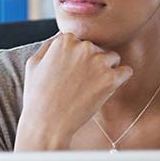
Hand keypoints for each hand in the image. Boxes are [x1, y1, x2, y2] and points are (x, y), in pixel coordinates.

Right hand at [14, 31, 133, 149]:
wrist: (47, 123)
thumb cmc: (38, 96)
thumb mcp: (33, 63)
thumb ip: (49, 46)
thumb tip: (62, 37)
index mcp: (65, 40)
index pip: (80, 41)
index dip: (77, 58)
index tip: (72, 73)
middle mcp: (83, 47)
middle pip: (97, 48)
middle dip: (92, 63)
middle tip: (80, 83)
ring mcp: (98, 62)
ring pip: (113, 58)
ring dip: (107, 70)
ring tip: (92, 87)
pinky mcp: (110, 79)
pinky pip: (126, 72)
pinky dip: (121, 79)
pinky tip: (109, 88)